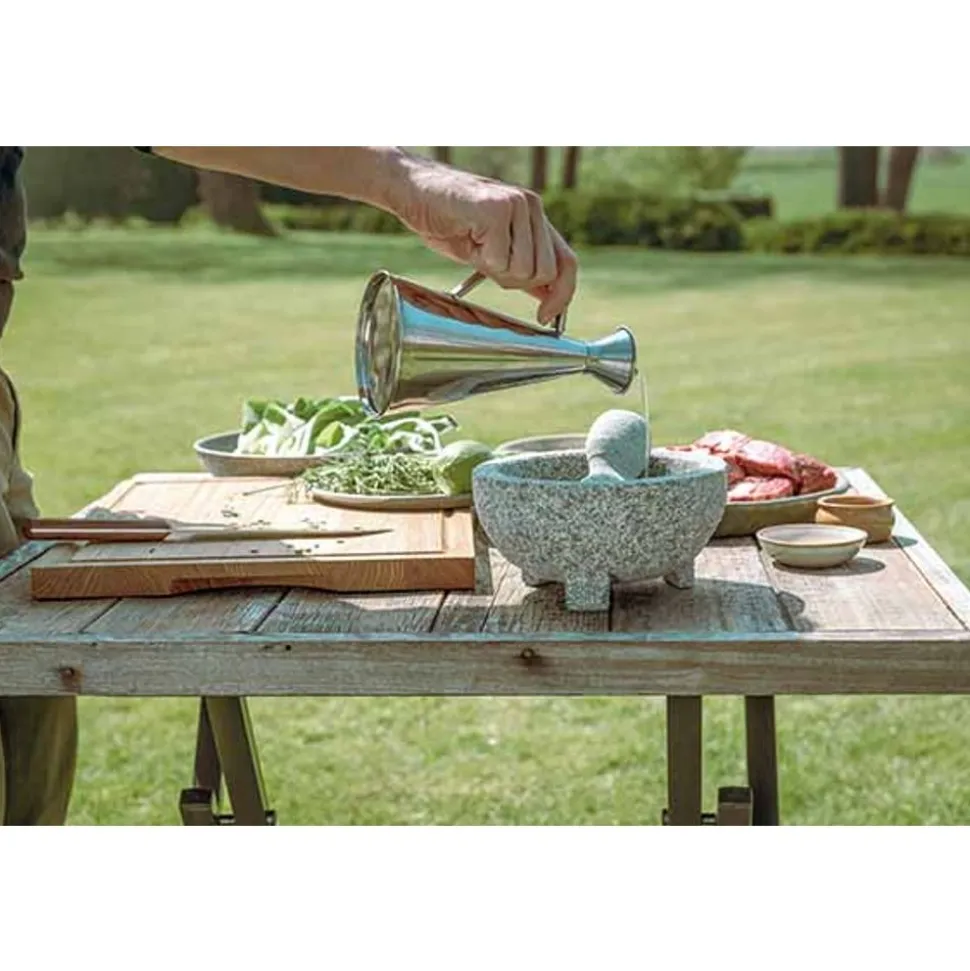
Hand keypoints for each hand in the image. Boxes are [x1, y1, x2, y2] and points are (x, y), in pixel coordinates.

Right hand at [386, 154, 577, 324]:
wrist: (410, 189)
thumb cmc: (446, 220)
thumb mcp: (489, 249)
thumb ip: (520, 265)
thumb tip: (547, 295)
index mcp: (535, 216)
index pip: (566, 262)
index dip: (562, 295)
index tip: (546, 319)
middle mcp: (532, 206)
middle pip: (543, 273)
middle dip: (512, 280)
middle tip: (483, 260)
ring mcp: (517, 205)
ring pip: (522, 270)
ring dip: (492, 269)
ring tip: (473, 243)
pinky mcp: (497, 210)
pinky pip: (498, 260)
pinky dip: (478, 259)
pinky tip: (465, 236)